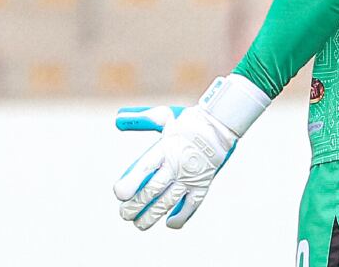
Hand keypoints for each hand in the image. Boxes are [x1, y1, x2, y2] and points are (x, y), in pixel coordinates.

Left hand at [111, 75, 269, 230]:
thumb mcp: (164, 116)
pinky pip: (191, 206)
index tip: (119, 194)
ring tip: (139, 224)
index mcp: (166, 147)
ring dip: (151, 216)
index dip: (131, 183)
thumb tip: (117, 120)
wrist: (220, 125)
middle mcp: (177, 164)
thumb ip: (142, 120)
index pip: (145, 168)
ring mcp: (191, 177)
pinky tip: (170, 223)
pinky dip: (181, 217)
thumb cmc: (189, 122)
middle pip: (152, 190)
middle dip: (135, 206)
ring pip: (168, 202)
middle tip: (124, 214)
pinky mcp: (203, 184)